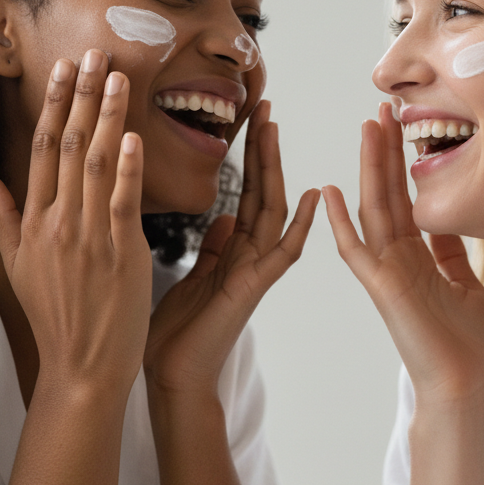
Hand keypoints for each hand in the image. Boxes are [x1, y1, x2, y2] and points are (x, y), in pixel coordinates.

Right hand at [0, 50, 152, 391]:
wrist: (81, 365)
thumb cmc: (54, 314)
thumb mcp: (16, 262)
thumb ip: (2, 211)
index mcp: (35, 221)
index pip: (42, 149)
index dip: (53, 104)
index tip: (63, 69)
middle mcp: (58, 222)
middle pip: (69, 146)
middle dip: (83, 96)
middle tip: (97, 53)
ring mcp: (89, 237)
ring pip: (98, 165)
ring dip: (109, 118)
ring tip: (120, 78)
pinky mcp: (120, 253)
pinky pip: (123, 203)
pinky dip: (128, 168)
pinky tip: (132, 136)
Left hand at [144, 100, 319, 396]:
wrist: (170, 379)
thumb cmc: (174, 335)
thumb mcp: (190, 280)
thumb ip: (212, 250)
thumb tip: (223, 218)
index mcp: (230, 253)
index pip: (245, 193)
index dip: (249, 156)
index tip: (251, 118)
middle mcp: (247, 257)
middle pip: (262, 192)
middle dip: (264, 149)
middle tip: (264, 105)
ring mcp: (253, 273)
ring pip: (272, 211)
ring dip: (274, 169)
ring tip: (273, 129)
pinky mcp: (251, 290)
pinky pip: (282, 254)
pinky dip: (301, 226)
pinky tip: (313, 197)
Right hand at [324, 103, 483, 406]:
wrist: (466, 388)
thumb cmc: (473, 345)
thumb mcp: (469, 283)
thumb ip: (455, 251)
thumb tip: (456, 217)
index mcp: (420, 256)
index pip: (407, 196)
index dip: (405, 160)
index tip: (406, 122)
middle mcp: (398, 259)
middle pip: (387, 193)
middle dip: (386, 150)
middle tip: (383, 107)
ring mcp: (386, 273)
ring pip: (372, 209)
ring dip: (369, 168)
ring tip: (367, 127)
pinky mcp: (382, 290)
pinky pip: (356, 252)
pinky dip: (339, 223)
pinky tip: (328, 191)